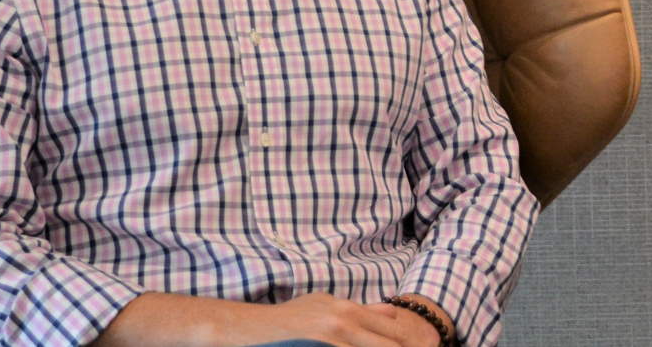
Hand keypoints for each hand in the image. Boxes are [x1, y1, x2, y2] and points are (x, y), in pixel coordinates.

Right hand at [99, 290, 440, 346]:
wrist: (228, 331)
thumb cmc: (270, 334)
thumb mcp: (313, 319)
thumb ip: (349, 323)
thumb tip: (383, 319)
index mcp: (346, 309)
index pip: (400, 325)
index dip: (423, 342)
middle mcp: (345, 311)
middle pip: (402, 334)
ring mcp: (334, 323)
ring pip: (387, 342)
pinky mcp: (321, 335)